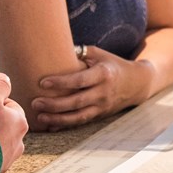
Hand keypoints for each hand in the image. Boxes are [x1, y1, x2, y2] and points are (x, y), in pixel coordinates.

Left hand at [31, 45, 151, 130]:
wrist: (136, 83)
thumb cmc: (112, 64)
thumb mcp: (99, 54)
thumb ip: (79, 52)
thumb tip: (53, 47)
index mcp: (103, 74)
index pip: (80, 80)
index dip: (61, 82)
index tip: (42, 83)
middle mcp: (104, 92)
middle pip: (77, 101)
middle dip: (55, 104)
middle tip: (35, 103)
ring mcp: (103, 106)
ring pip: (78, 116)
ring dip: (58, 119)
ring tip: (40, 117)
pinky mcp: (100, 115)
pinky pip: (81, 122)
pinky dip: (65, 125)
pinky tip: (50, 125)